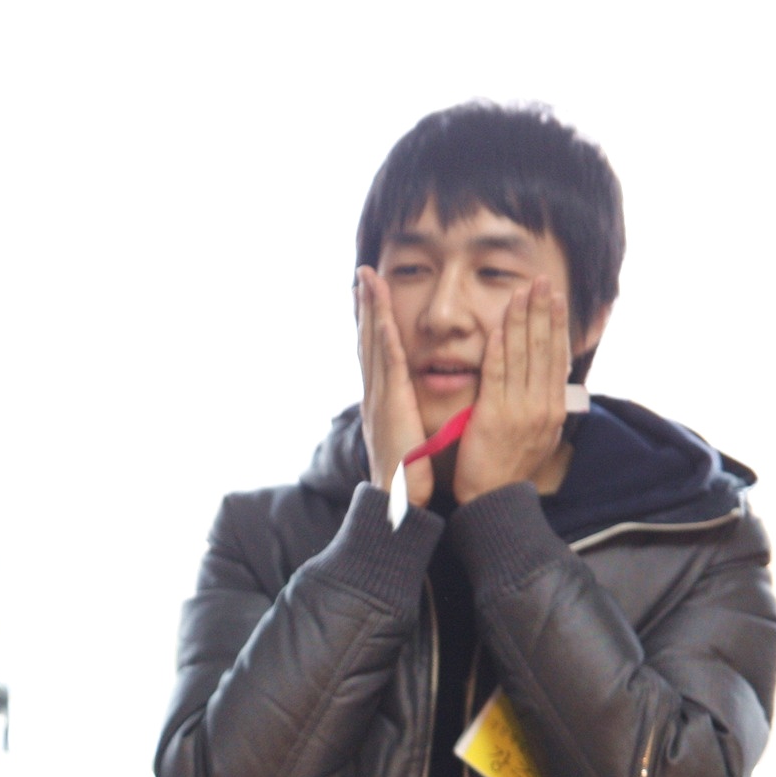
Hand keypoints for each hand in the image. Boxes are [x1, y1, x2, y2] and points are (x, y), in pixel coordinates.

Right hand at [356, 266, 432, 507]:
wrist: (396, 501)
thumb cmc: (407, 477)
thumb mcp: (407, 439)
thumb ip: (408, 419)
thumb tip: (413, 412)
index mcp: (380, 401)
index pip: (374, 353)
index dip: (369, 323)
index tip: (368, 297)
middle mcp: (373, 394)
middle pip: (366, 341)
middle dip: (364, 307)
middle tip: (362, 275)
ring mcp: (379, 397)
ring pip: (373, 344)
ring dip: (370, 310)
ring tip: (368, 280)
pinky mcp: (391, 403)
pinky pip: (388, 363)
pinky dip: (383, 336)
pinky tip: (381, 315)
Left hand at [454, 276, 568, 503]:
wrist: (493, 499)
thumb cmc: (510, 466)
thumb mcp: (539, 433)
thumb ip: (543, 403)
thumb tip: (552, 379)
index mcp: (553, 408)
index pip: (556, 356)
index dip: (556, 324)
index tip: (556, 297)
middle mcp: (542, 406)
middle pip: (543, 349)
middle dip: (542, 311)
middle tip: (541, 281)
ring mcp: (520, 411)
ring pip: (522, 357)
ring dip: (520, 321)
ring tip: (521, 293)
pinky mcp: (494, 417)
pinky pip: (496, 377)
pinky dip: (497, 351)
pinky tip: (497, 329)